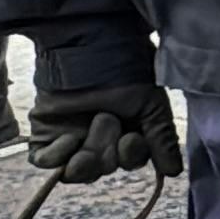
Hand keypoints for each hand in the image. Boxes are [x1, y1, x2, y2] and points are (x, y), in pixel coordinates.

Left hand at [24, 82, 182, 183]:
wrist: (90, 46)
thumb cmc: (127, 70)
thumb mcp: (152, 106)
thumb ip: (161, 140)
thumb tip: (174, 172)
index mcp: (127, 132)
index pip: (129, 161)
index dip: (130, 156)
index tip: (132, 137)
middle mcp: (98, 138)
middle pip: (104, 168)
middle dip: (106, 151)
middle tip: (106, 119)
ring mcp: (70, 137)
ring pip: (77, 171)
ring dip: (85, 161)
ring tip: (84, 137)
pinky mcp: (45, 134)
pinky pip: (46, 161)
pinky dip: (57, 156)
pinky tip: (68, 137)